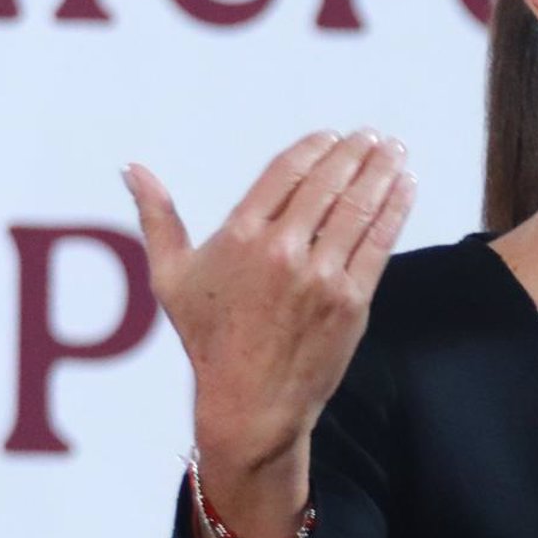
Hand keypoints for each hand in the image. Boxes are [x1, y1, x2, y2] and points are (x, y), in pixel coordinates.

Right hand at [123, 129, 415, 537]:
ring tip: (395, 151)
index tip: (333, 136)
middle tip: (372, 136)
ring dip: (381, 172)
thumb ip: (157, 216)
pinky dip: (395, 209)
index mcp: (239, 236)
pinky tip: (405, 188)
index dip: (315, 148)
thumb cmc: (210, 339)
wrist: (251, 402)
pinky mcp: (351, 300)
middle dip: (355, 153)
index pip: (285, 173)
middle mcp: (281, 251)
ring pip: (358, 207)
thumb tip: (133, 167)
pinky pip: (378, 243)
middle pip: (327, 184)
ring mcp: (319, 275)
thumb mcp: (171, 277)